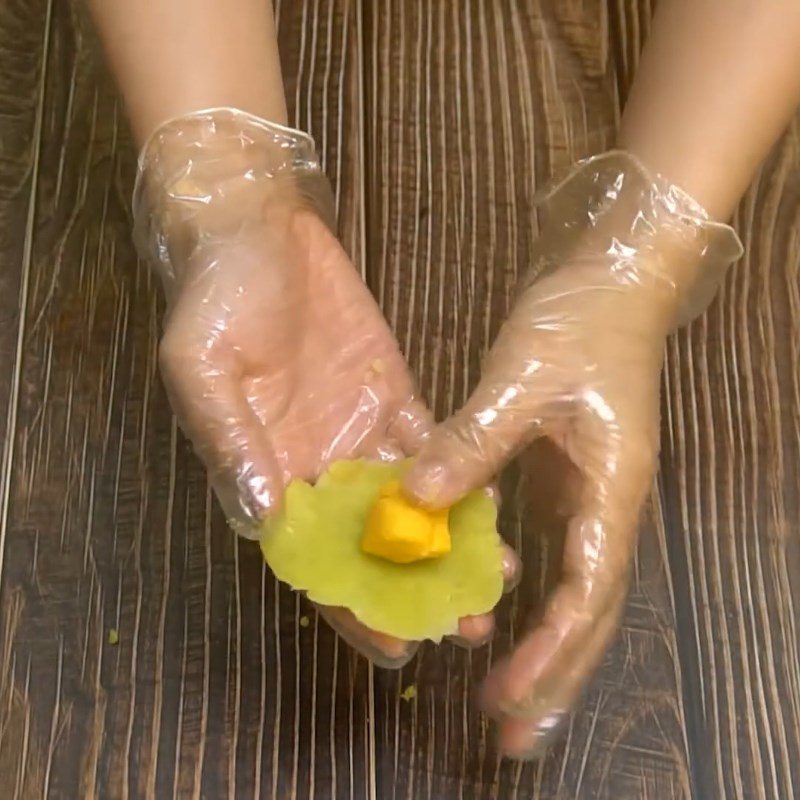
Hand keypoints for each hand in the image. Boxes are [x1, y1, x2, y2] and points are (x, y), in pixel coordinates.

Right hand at [135, 109, 518, 665]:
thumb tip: (262, 519)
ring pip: (410, 503)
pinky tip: (495, 505)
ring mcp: (359, 429)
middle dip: (415, 585)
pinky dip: (462, 476)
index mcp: (264, 471)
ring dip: (449, 541)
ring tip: (497, 576)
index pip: (309, 557)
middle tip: (469, 621)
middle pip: (370, 543)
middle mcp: (316, 464)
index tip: (396, 644)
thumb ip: (229, 442)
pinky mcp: (393, 395)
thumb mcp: (202, 366)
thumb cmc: (216, 294)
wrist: (257, 226)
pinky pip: (431, 445)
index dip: (349, 604)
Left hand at [403, 152, 740, 755]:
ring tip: (501, 693)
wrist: (611, 279)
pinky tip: (482, 601)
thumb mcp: (521, 378)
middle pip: (587, 608)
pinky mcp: (558, 476)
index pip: (589, 589)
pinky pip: (539, 545)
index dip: (553, 648)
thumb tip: (414, 504)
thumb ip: (471, 443)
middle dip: (554, 674)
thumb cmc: (582, 321)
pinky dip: (515, 584)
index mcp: (611, 489)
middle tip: (511, 732)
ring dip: (538, 642)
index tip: (510, 691)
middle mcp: (603, 504)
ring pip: (566, 585)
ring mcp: (583, 493)